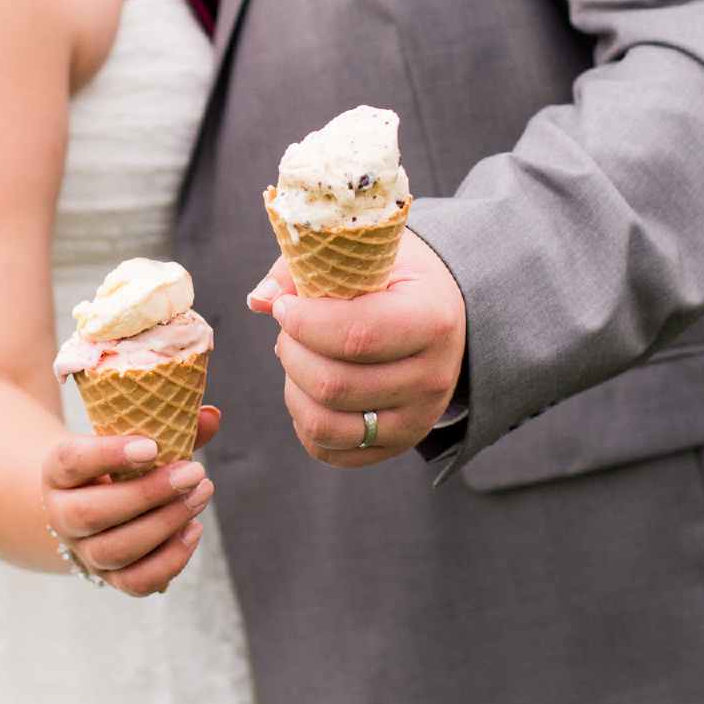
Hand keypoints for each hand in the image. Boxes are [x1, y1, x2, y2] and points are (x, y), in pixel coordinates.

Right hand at [40, 407, 220, 596]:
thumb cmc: (116, 465)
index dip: (108, 454)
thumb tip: (211, 417)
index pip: (70, 462)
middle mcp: (62, 516)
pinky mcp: (110, 578)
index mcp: (58, 472)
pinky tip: (194, 529)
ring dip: (166, 524)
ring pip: (116, 550)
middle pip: (92, 513)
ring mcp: (84, 552)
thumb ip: (167, 429)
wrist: (93, 504)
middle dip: (148, 494)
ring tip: (200, 496)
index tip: (151, 446)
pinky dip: (171, 559)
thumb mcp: (127, 441)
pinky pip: (137, 582)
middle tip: (193, 473)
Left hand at [247, 233, 465, 466]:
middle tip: (288, 330)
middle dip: (292, 353)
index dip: (304, 322)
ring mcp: (417, 419)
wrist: (442, 312)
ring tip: (297, 358)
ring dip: (293, 388)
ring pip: (325, 425)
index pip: (356, 335)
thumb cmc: (395, 276)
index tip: (286, 305)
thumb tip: (260, 300)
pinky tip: (308, 388)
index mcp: (431, 321)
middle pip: (333, 385)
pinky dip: (304, 421)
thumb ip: (308, 269)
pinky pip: (330, 450)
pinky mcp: (399, 444)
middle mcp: (432, 378)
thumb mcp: (364, 254)